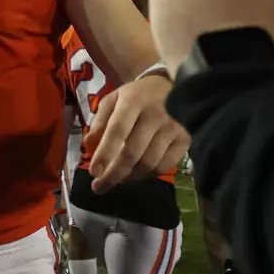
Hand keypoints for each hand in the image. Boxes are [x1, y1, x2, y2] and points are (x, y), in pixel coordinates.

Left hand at [85, 74, 190, 191]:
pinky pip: (164, 166)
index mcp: (133, 101)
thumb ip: (99, 122)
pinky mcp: (185, 139)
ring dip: (129, 177)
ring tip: (117, 179)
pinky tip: (137, 174)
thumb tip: (88, 147)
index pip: (117, 131)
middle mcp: (155, 115)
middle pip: (132, 153)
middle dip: (113, 174)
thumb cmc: (138, 96)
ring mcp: (172, 128)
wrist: (173, 86)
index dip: (104, 154)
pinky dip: (147, 175)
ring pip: (148, 163)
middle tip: (99, 187)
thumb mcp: (114, 100)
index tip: (94, 172)